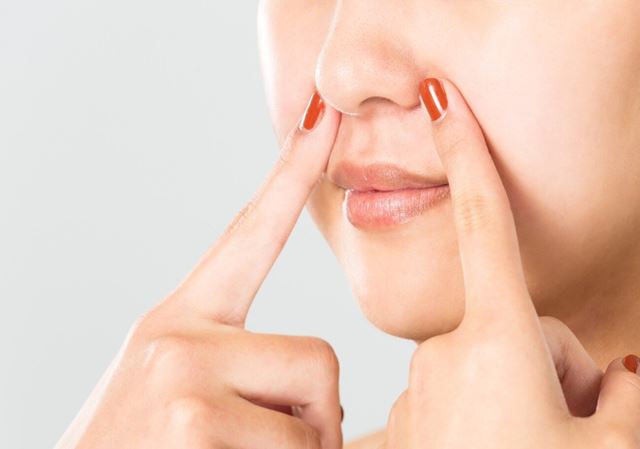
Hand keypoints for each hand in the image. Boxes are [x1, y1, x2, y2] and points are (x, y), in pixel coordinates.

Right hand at [55, 90, 344, 448]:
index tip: (326, 118)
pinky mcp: (192, 421)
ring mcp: (183, 377)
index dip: (293, 174)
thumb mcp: (179, 398)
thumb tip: (328, 392)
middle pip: (321, 357)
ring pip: (318, 406)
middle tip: (275, 447)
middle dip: (318, 414)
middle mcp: (176, 337)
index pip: (250, 235)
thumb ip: (240, 371)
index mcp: (179, 324)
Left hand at [382, 78, 639, 448]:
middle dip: (555, 366)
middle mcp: (446, 354)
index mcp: (498, 341)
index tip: (441, 99)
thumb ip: (622, 401)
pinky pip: (452, 407)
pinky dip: (482, 429)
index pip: (484, 224)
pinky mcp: (399, 428)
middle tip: (576, 427)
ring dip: (520, 403)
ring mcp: (416, 394)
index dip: (468, 155)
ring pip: (486, 372)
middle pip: (518, 329)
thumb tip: (616, 375)